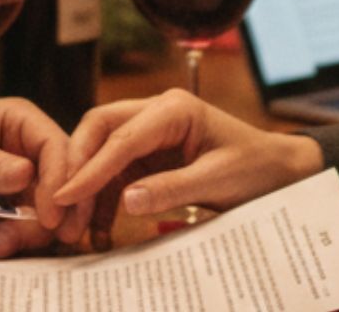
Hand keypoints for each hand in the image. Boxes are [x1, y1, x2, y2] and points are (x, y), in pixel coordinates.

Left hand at [0, 98, 87, 256]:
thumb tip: (24, 175)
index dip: (61, 180)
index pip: (55, 145)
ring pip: (58, 205)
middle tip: (56, 238)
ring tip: (1, 245)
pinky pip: (36, 224)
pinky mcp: (19, 203)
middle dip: (65, 210)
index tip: (50, 216)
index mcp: (19, 119)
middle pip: (68, 177)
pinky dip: (23, 239)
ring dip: (40, 230)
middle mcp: (30, 146)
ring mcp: (28, 176)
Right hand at [53, 89, 323, 241]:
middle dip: (77, 166)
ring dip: (87, 187)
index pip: (120, 136)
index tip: (65, 195)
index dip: (90, 167)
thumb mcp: (218, 180)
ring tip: (75, 226)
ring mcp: (150, 133)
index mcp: (173, 109)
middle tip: (59, 205)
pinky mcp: (149, 157)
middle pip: (98, 130)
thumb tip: (127, 200)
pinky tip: (98, 229)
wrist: (279, 172)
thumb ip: (173, 187)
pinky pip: (115, 174)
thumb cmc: (256, 168)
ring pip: (100, 152)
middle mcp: (156, 113)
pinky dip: (102, 199)